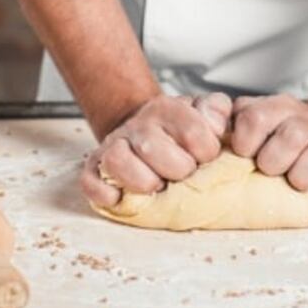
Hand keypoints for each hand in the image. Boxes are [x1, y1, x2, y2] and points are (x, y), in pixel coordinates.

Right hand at [81, 93, 230, 206]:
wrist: (146, 128)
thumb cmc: (180, 130)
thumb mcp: (204, 112)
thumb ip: (217, 110)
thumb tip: (216, 124)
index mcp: (167, 109)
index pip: (192, 131)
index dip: (205, 151)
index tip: (206, 157)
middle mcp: (138, 124)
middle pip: (151, 147)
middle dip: (176, 170)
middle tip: (182, 175)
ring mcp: (113, 145)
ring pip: (116, 160)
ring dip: (141, 181)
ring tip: (156, 186)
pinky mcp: (95, 166)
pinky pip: (90, 180)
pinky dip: (105, 194)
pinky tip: (122, 198)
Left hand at [230, 94, 307, 206]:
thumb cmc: (281, 133)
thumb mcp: (255, 117)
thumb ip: (230, 121)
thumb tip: (209, 135)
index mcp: (276, 108)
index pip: (255, 118)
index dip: (245, 141)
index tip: (245, 154)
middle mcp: (306, 118)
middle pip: (290, 137)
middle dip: (274, 162)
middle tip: (271, 170)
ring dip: (303, 176)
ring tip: (296, 183)